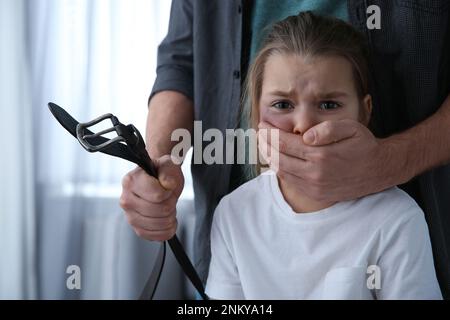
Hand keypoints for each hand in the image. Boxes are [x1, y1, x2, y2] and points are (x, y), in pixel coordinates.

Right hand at [120, 155, 183, 240]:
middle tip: (168, 197)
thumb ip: (168, 170)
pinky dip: (167, 230)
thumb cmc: (161, 172)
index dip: (169, 192)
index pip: (158, 196)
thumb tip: (168, 185)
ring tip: (167, 207)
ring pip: (161, 224)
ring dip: (171, 216)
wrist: (158, 182)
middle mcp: (126, 200)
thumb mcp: (167, 164)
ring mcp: (130, 217)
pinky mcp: (138, 229)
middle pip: (161, 210)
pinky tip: (167, 220)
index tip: (167, 187)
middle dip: (171, 204)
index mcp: (131, 181)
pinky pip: (157, 237)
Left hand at [259, 120, 401, 202]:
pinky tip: (277, 158)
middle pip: (278, 158)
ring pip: (281, 171)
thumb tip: (306, 136)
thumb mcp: (351, 128)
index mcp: (321, 156)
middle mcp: (314, 174)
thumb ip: (327, 129)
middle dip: (264, 143)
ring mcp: (314, 187)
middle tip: (259, 132)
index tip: (262, 123)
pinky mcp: (315, 195)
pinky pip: (290, 182)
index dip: (270, 132)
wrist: (378, 171)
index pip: (284, 143)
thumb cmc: (363, 146)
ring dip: (269, 156)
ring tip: (263, 143)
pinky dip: (279, 169)